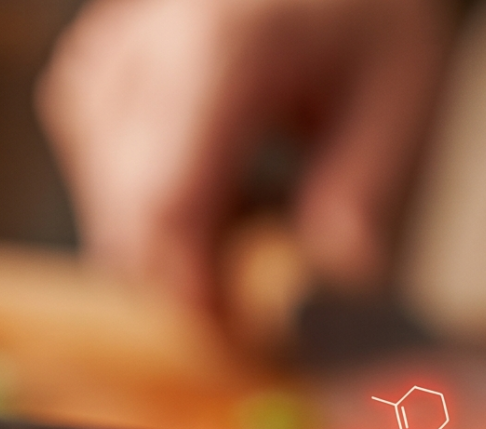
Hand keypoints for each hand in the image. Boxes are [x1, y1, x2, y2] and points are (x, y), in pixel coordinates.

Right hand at [38, 0, 452, 317]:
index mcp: (218, 43)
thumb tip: (341, 273)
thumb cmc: (361, 11)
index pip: (167, 201)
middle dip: (188, 281)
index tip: (238, 339)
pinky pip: (105, 194)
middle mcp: (135, 51)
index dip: (191, 288)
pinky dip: (160, 217)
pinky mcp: (84, 89)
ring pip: (110, 218)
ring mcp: (98, 70)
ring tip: (260, 205)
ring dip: (177, 249)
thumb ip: (365, 185)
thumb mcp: (401, 87)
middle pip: (127, 221)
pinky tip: (221, 183)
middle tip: (262, 308)